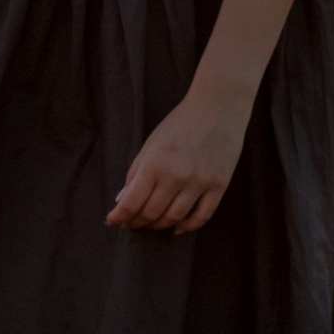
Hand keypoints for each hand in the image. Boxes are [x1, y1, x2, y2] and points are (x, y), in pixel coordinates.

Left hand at [107, 88, 247, 233]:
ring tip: (152, 224)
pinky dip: (188, 226)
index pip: (132, 203)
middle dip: (137, 223)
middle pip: (151, 214)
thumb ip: (135, 171)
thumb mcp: (151, 143)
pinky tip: (178, 227)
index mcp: (155, 163)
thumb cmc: (181, 122)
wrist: (219, 106)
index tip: (114, 221)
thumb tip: (123, 200)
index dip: (120, 217)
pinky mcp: (219, 185)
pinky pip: (202, 216)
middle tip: (131, 224)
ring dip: (159, 225)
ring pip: (174, 218)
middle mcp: (176, 176)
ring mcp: (199, 182)